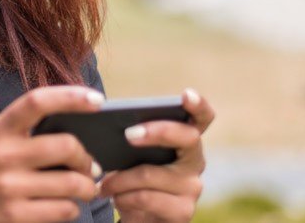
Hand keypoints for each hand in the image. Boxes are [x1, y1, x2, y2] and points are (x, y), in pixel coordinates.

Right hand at [0, 86, 105, 222]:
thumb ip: (24, 132)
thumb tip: (79, 132)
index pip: (36, 101)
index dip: (70, 96)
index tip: (97, 99)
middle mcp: (1, 154)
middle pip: (66, 146)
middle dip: (87, 158)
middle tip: (90, 166)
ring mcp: (8, 187)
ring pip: (72, 183)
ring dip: (87, 188)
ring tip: (84, 188)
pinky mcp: (14, 215)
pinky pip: (64, 210)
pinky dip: (72, 208)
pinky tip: (65, 205)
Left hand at [97, 89, 213, 221]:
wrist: (139, 218)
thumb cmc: (132, 177)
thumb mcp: (130, 155)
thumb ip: (128, 136)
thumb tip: (104, 121)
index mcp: (184, 140)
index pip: (201, 118)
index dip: (197, 105)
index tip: (185, 95)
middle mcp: (195, 161)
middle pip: (186, 137)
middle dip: (155, 132)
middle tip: (127, 134)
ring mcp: (192, 187)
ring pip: (150, 173)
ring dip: (119, 178)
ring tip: (102, 182)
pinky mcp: (183, 211)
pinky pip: (145, 198)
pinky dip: (122, 196)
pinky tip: (113, 197)